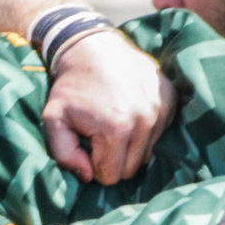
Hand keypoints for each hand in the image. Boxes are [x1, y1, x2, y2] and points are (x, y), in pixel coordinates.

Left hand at [43, 31, 173, 185]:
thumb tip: (88, 176)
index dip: (95, 166)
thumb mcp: (53, 119)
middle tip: (98, 136)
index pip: (111, 175)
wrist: (93, 48)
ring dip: (130, 145)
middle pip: (132, 168)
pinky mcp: (171, 99)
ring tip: (113, 122)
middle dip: (113, 158)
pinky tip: (128, 111)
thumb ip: (64, 154)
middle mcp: (145, 121)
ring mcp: (162, 110)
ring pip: (147, 153)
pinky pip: (160, 133)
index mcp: (116, 130)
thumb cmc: (70, 87)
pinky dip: (144, 129)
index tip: (87, 147)